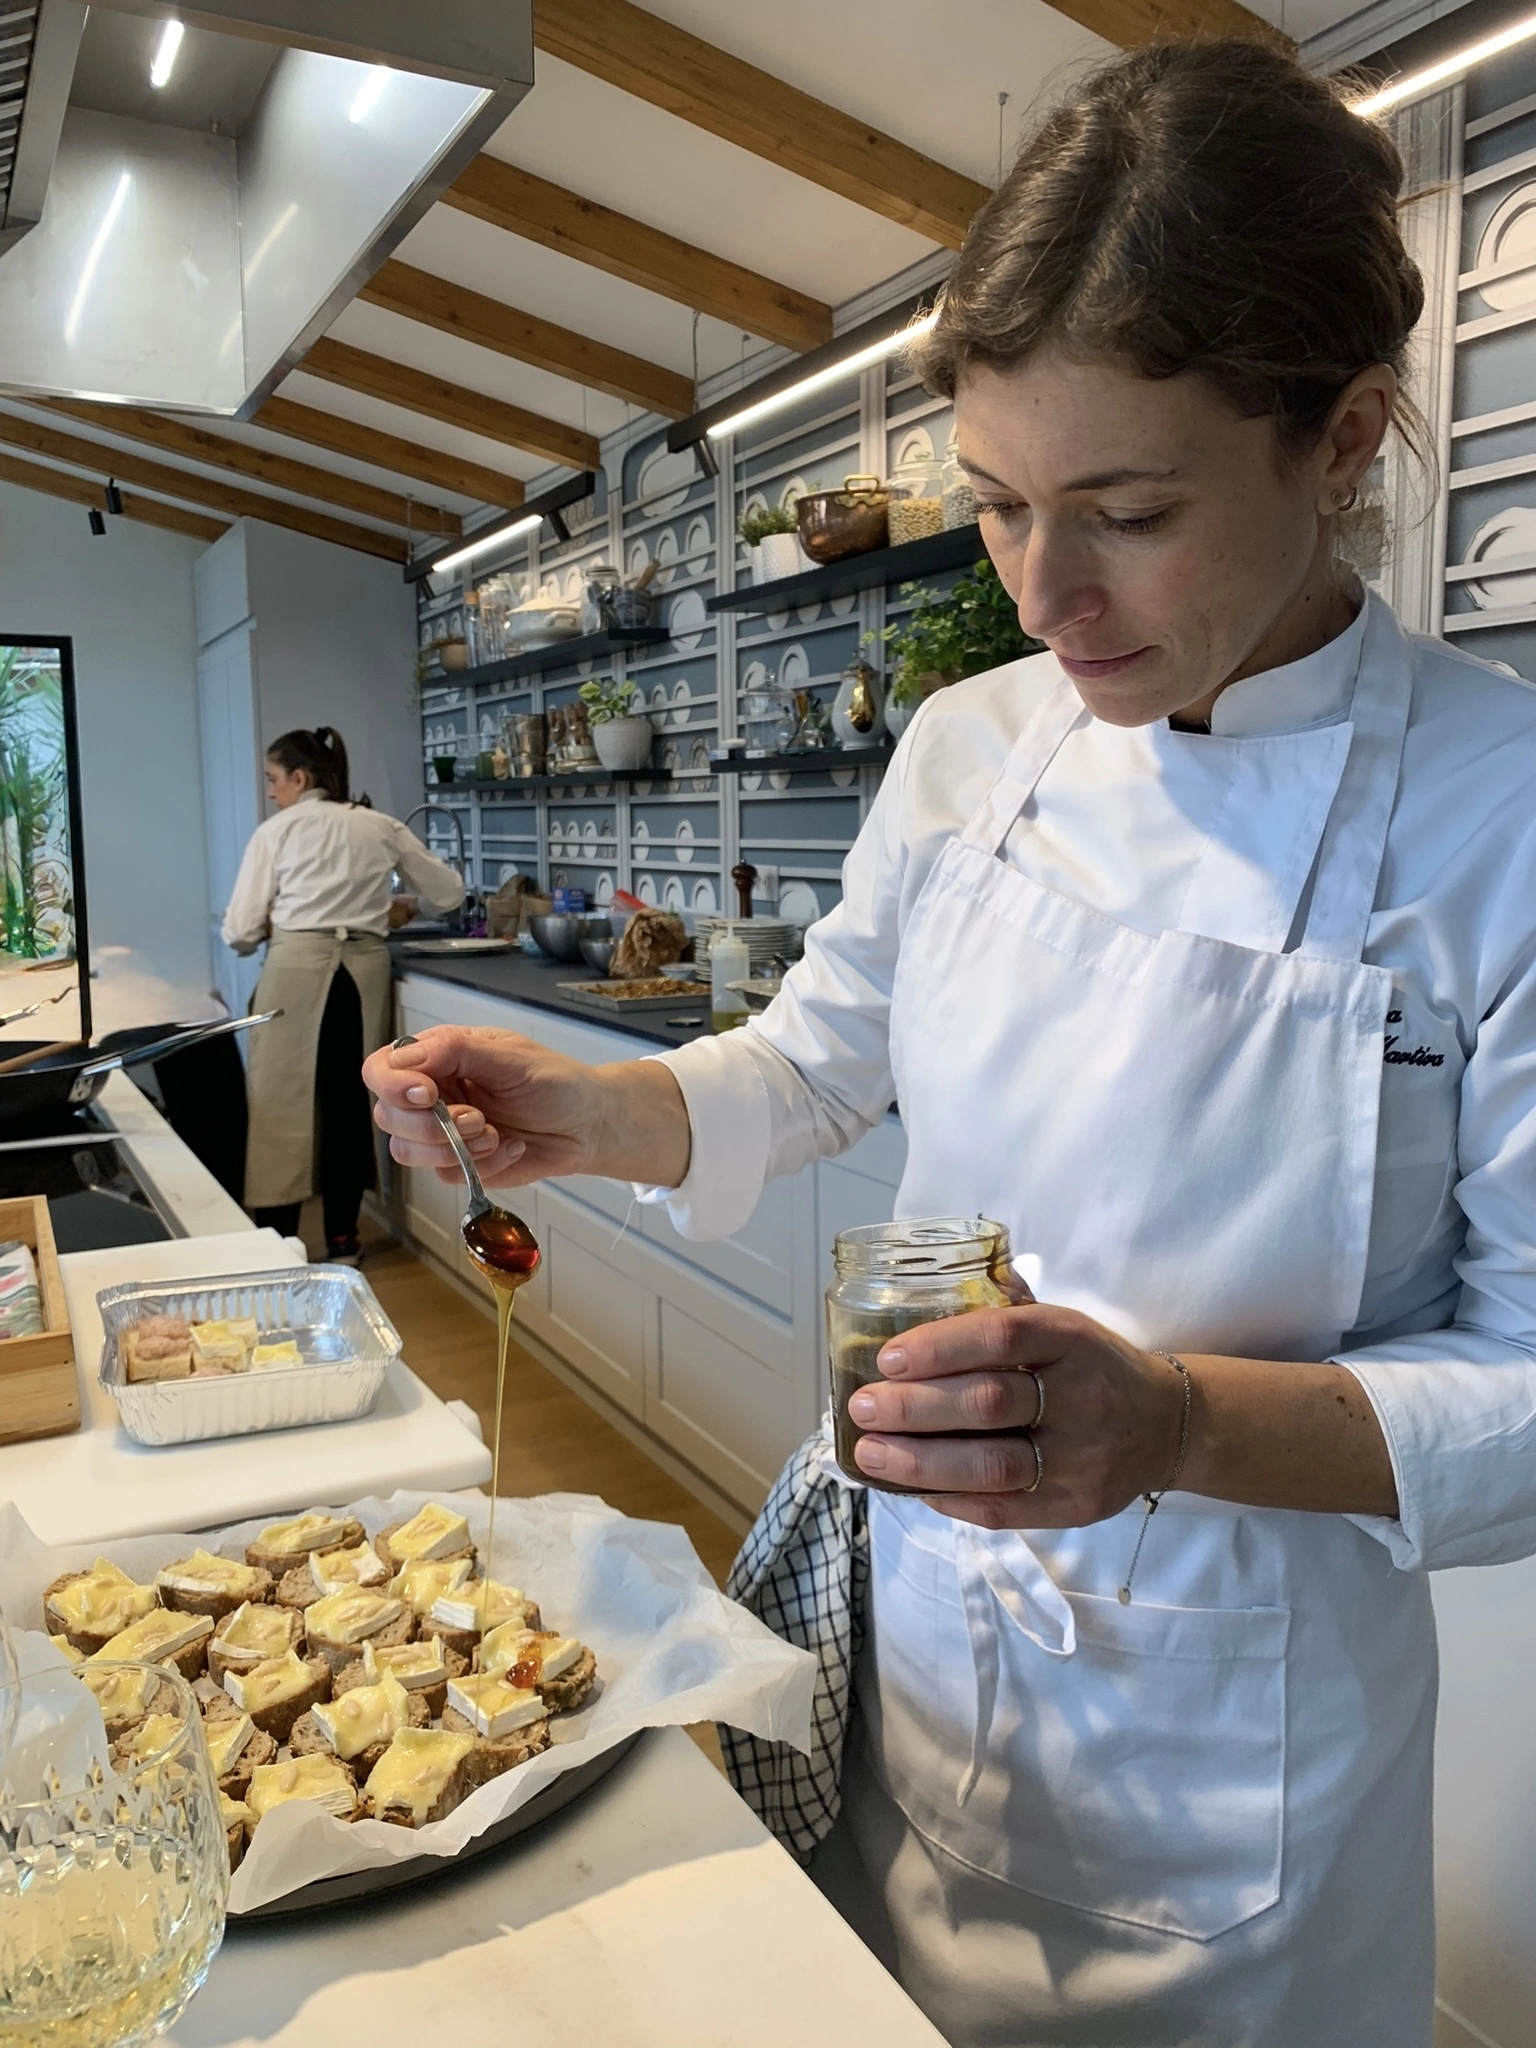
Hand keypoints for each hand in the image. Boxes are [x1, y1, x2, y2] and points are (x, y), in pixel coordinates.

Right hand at [363, 1026, 691, 1188]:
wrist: (588, 1125)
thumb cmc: (555, 1082)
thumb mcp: (510, 1057)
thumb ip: (456, 1052)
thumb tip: (407, 1056)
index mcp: (438, 1058)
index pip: (382, 1069)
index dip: (393, 1085)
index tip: (427, 1094)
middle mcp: (431, 1095)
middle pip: (388, 1115)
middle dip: (431, 1125)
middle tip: (476, 1119)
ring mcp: (441, 1133)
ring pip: (408, 1150)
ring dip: (454, 1147)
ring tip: (495, 1133)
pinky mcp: (458, 1165)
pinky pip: (446, 1174)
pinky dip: (482, 1164)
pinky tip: (509, 1147)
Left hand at [848, 1304, 1186, 1530]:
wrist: (1167, 1426)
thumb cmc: (1093, 1368)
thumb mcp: (1065, 1325)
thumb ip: (1006, 1311)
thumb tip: (926, 1290)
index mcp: (1074, 1340)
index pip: (1002, 1336)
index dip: (940, 1346)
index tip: (888, 1357)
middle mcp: (1082, 1398)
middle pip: (988, 1404)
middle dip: (914, 1408)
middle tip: (862, 1407)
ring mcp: (1080, 1459)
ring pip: (991, 1465)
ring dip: (919, 1462)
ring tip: (870, 1453)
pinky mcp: (1075, 1507)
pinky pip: (1002, 1510)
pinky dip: (948, 1499)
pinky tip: (911, 1487)